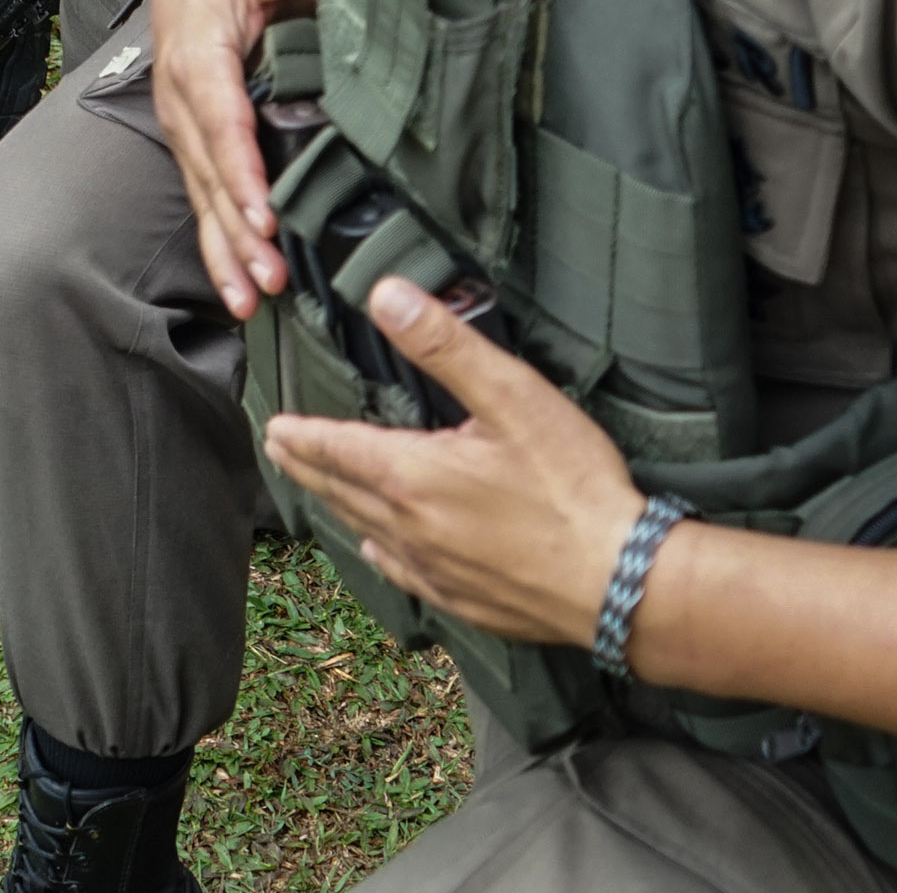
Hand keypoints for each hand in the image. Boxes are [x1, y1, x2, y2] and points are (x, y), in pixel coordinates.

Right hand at [149, 0, 308, 316]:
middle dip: (238, 231)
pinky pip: (204, 204)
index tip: (265, 214)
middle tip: (271, 278)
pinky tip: (238, 292)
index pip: (220, 121)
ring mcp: (185, 133)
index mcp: (197, 60)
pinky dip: (220, 251)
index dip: (241, 169)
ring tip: (253, 301)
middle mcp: (183, 105)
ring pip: (204, 201)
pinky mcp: (195, 150)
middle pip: (211, 176)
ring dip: (227, 254)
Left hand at [260, 281, 652, 649]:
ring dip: (338, 506)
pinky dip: (381, 553)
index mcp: (413, 475)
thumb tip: (385, 295)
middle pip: (342, 491)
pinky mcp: (465, 601)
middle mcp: (411, 527)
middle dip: (307, 467)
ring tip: (321, 489)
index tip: (275, 428)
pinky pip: (403, 573)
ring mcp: (435, 570)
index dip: (303, 436)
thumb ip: (444, 345)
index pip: (338, 449)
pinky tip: (380, 550)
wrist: (621, 583)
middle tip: (281, 451)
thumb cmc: (572, 487)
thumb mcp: (511, 397)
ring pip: (367, 532)